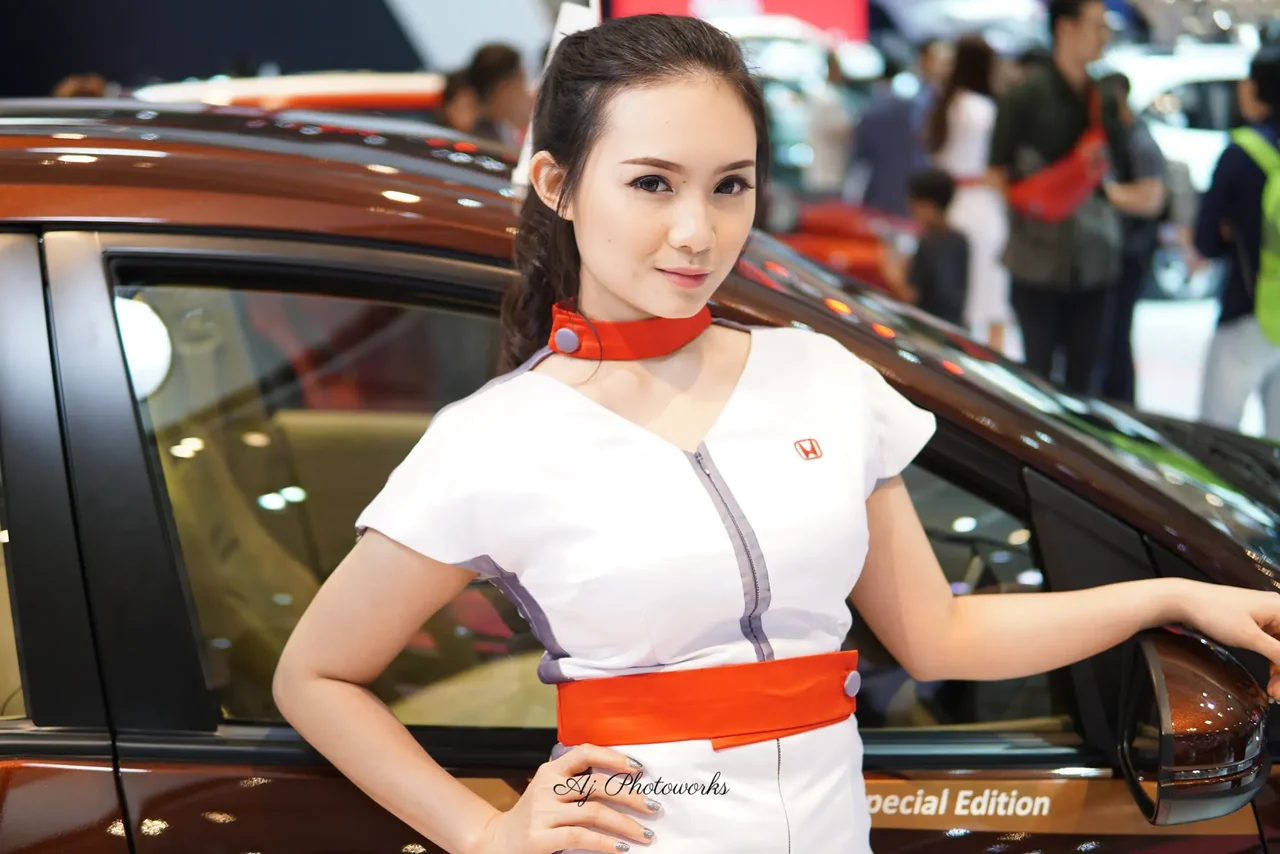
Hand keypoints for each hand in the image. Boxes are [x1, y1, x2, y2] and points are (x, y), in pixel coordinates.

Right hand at [468, 744, 658, 853]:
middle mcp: (546, 787)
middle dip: (630, 796)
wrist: (495, 843)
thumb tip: (627, 790)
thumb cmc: (533, 819)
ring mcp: (542, 812)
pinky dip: (606, 843)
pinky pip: (581, 836)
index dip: (614, 758)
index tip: (639, 769)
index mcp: (550, 771)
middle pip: (597, 784)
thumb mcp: (551, 795)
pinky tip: (622, 848)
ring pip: (594, 812)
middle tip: (654, 807)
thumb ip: (578, 788)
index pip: (585, 752)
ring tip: (645, 834)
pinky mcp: (540, 838)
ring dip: (626, 824)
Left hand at [1176, 581, 1279, 699]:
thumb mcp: (1249, 637)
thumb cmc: (1213, 611)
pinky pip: (1273, 646)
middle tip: (1277, 693)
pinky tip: (1271, 678)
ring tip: (1273, 691)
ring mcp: (1266, 617)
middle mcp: (1277, 610)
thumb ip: (1278, 652)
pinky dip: (1274, 662)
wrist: (1183, 600)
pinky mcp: (1255, 623)